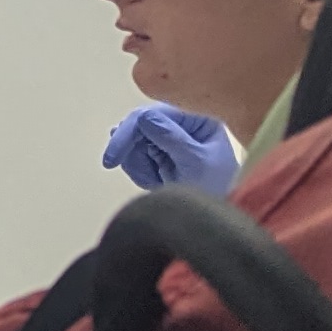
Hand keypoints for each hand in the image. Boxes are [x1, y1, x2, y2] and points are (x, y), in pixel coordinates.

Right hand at [103, 102, 239, 193]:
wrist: (218, 216)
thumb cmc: (218, 188)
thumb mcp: (196, 162)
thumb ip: (171, 137)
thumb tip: (142, 117)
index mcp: (197, 119)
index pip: (152, 114)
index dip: (128, 133)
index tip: (112, 159)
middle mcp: (181, 123)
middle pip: (137, 127)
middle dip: (135, 155)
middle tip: (145, 178)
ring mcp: (169, 137)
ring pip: (132, 143)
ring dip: (138, 166)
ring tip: (158, 182)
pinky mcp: (160, 151)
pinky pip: (135, 156)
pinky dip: (140, 171)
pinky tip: (156, 181)